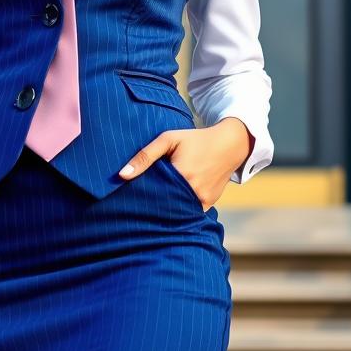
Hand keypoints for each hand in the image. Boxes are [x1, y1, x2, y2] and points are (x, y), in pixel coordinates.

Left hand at [117, 118, 252, 210]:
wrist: (228, 145)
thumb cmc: (195, 139)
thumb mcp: (168, 139)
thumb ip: (145, 156)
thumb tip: (122, 175)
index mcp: (182, 175)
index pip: (153, 194)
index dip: (142, 196)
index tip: (132, 197)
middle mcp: (194, 192)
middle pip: (164, 205)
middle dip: (152, 204)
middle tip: (139, 202)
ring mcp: (203, 200)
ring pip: (177, 210)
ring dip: (166, 207)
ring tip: (154, 202)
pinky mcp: (209, 204)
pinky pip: (189, 211)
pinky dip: (180, 207)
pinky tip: (171, 201)